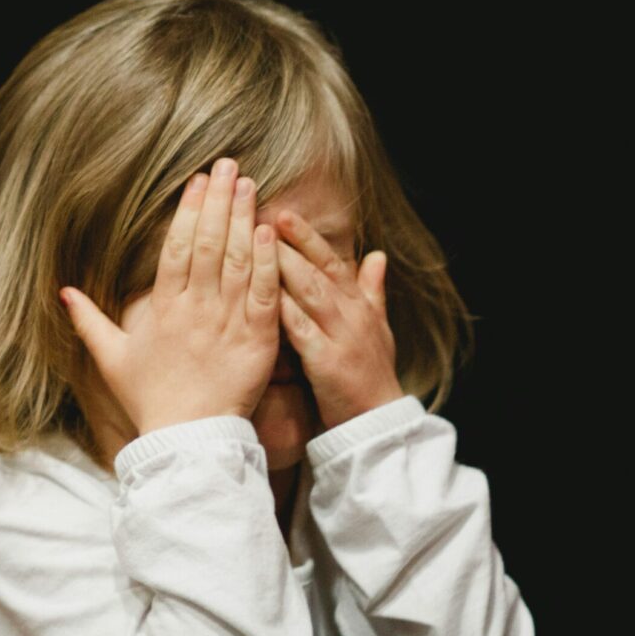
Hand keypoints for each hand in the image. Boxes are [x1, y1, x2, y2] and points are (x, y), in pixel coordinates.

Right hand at [61, 157, 280, 434]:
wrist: (188, 441)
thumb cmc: (150, 400)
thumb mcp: (112, 360)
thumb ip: (90, 322)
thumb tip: (64, 292)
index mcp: (163, 309)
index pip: (177, 248)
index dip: (188, 211)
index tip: (198, 181)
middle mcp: (195, 309)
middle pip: (208, 244)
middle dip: (219, 201)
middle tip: (229, 166)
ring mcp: (227, 323)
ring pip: (237, 261)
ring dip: (244, 219)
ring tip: (250, 185)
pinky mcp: (257, 340)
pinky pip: (263, 293)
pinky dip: (267, 261)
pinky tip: (270, 231)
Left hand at [274, 210, 405, 430]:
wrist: (378, 423)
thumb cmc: (372, 374)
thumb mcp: (378, 327)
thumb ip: (372, 290)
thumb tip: (378, 254)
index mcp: (358, 304)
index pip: (330, 261)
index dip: (306, 236)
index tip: (282, 213)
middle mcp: (351, 313)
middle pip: (317, 269)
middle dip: (289, 242)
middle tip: (260, 215)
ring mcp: (340, 336)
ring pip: (310, 292)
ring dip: (283, 266)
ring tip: (256, 243)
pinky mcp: (327, 362)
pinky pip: (302, 330)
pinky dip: (283, 311)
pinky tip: (261, 295)